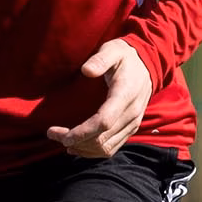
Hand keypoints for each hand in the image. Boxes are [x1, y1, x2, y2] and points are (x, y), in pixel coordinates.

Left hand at [48, 38, 152, 157]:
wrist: (148, 65)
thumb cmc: (125, 57)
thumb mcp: (112, 50)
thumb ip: (100, 59)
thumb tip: (86, 70)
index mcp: (125, 95)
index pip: (103, 122)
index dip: (82, 132)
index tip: (62, 135)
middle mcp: (131, 114)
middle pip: (102, 138)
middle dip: (76, 140)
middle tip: (52, 134)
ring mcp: (132, 123)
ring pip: (107, 147)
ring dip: (83, 148)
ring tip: (62, 141)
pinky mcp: (131, 128)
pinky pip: (113, 147)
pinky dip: (94, 151)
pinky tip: (79, 146)